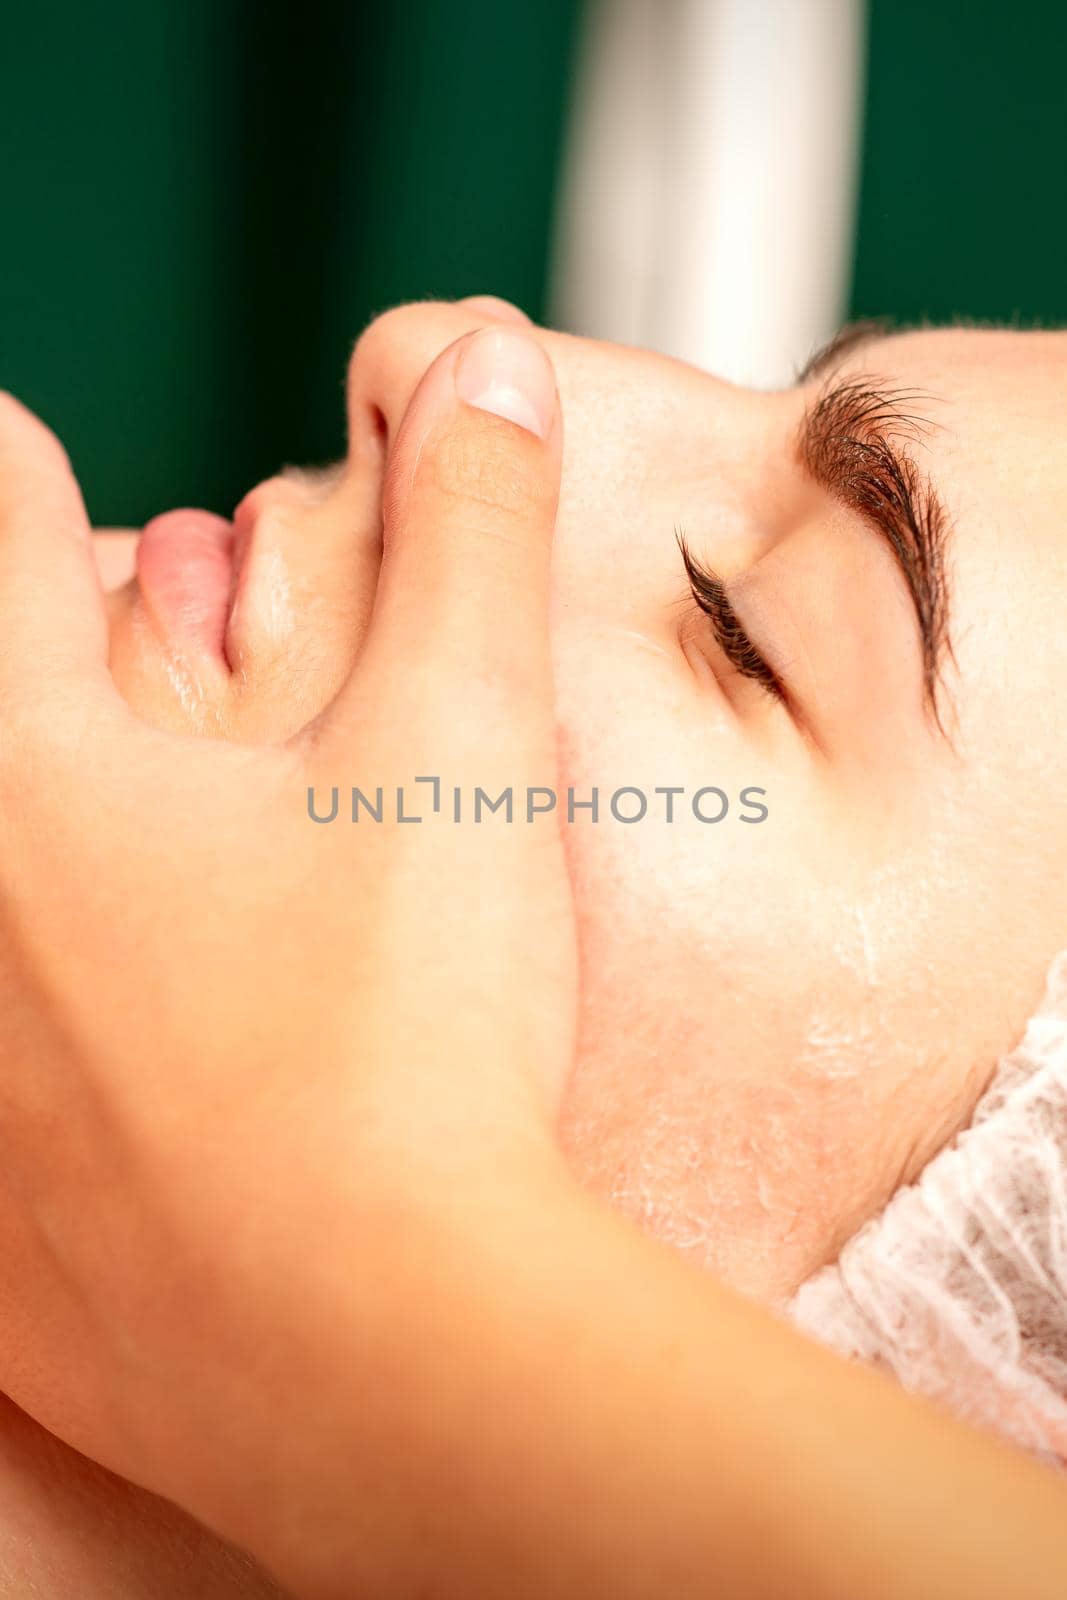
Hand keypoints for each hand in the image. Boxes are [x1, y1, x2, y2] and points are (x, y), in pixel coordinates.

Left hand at [0, 326, 573, 1567]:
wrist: (384, 1352)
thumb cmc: (416, 1039)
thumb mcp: (460, 753)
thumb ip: (469, 536)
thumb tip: (481, 365)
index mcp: (34, 771)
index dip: (24, 479)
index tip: (53, 485)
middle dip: (46, 670)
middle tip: (133, 681)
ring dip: (48, 842)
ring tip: (152, 872)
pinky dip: (49, 1021)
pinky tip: (152, 1047)